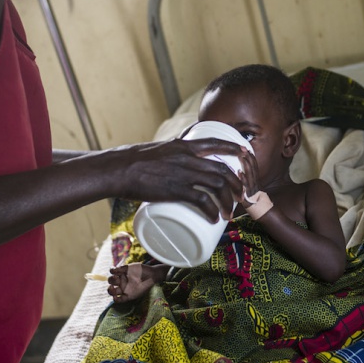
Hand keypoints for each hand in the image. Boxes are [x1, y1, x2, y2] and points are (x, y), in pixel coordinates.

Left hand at [108, 263, 167, 301]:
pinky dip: (112, 270)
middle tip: (112, 287)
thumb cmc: (145, 286)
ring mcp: (122, 277)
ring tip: (116, 277)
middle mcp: (122, 285)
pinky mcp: (123, 269)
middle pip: (111, 288)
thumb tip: (114, 299)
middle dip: (110, 289)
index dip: (113, 297)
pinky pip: (113, 270)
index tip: (114, 296)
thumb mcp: (135, 295)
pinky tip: (115, 271)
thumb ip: (125, 298)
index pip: (115, 296)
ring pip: (111, 279)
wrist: (152, 275)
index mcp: (125, 293)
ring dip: (111, 279)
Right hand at [116, 138, 243, 221]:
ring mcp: (183, 174)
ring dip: (228, 201)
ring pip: (217, 186)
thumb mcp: (159, 149)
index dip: (234, 150)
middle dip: (237, 184)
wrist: (117, 169)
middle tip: (240, 196)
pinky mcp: (175, 190)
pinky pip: (202, 201)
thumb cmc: (133, 160)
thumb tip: (180, 157)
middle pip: (222, 170)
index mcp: (184, 146)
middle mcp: (188, 158)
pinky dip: (212, 211)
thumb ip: (172, 153)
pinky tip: (215, 219)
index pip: (217, 143)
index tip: (246, 155)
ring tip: (229, 213)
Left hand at [235, 148, 259, 212]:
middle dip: (248, 157)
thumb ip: (249, 187)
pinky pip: (247, 188)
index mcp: (257, 183)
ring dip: (246, 165)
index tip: (245, 149)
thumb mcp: (255, 194)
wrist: (268, 218)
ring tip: (241, 155)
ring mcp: (254, 191)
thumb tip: (241, 180)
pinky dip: (243, 179)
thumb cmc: (260, 208)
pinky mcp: (251, 198)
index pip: (254, 167)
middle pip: (253, 168)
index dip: (250, 158)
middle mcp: (256, 185)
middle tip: (243, 147)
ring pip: (251, 176)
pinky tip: (239, 173)